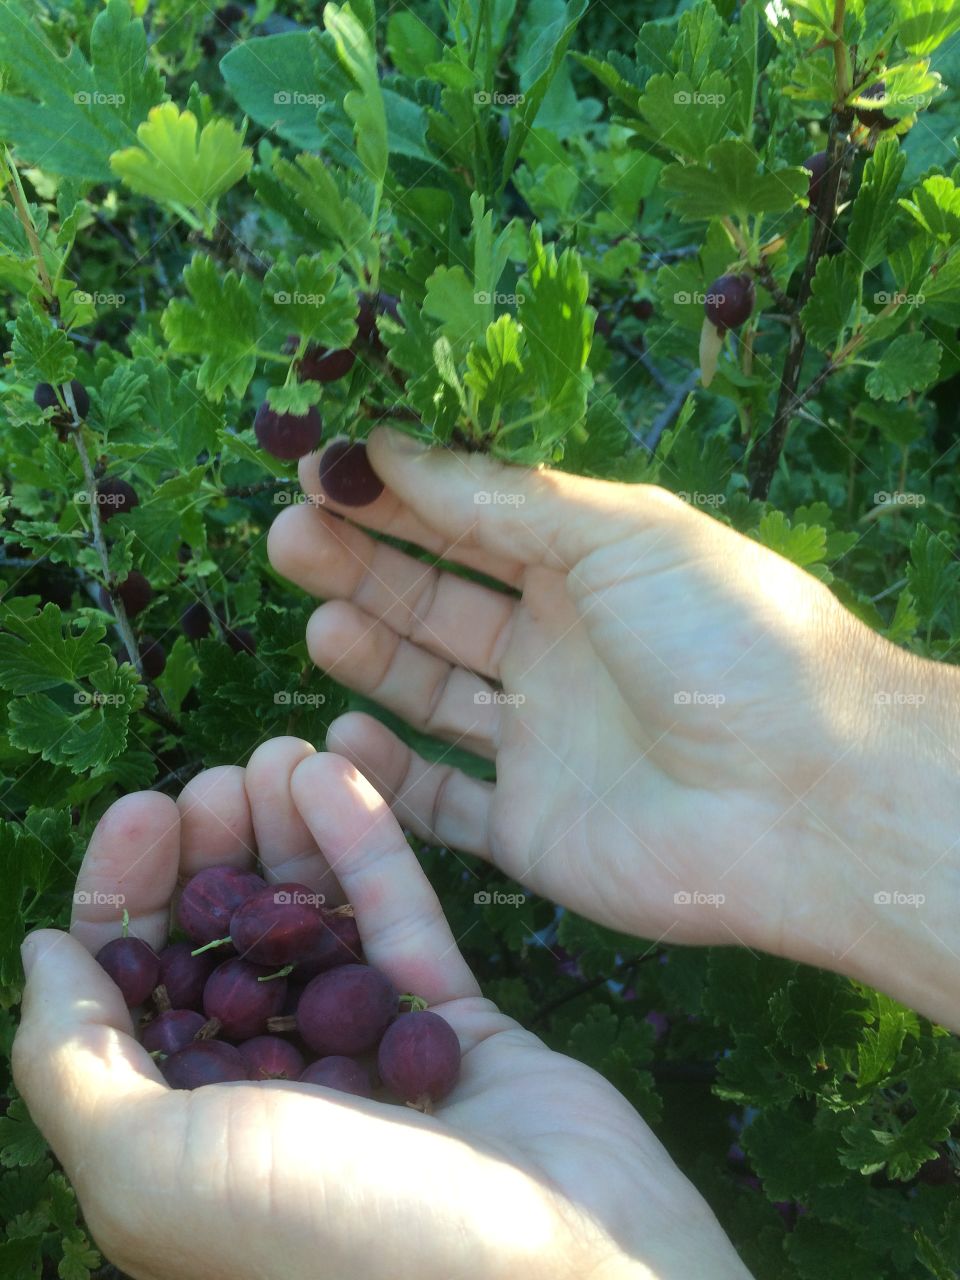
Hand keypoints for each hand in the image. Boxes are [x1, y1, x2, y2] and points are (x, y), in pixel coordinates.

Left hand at [12, 741, 751, 1279]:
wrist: (562, 1278)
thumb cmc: (338, 1240)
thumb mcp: (160, 1168)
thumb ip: (74, 1063)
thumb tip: (44, 955)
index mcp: (184, 1151)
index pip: (131, 1000)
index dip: (129, 898)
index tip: (147, 812)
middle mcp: (271, 1106)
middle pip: (221, 952)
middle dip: (210, 857)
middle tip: (217, 782)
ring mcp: (367, 1065)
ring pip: (310, 929)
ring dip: (285, 837)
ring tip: (277, 753)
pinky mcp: (452, 1031)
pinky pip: (400, 925)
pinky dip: (365, 849)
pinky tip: (336, 771)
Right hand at [268, 432, 959, 1028]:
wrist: (806, 798)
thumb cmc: (727, 640)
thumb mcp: (620, 533)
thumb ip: (503, 496)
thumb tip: (389, 446)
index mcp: (589, 567)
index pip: (471, 519)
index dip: (396, 493)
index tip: (317, 468)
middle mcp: (560, 648)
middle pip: (437, 599)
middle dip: (363, 562)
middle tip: (290, 533)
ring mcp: (542, 740)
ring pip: (429, 690)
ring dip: (368, 652)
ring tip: (319, 618)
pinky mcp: (531, 827)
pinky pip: (440, 801)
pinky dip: (388, 772)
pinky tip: (342, 730)